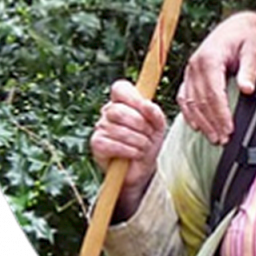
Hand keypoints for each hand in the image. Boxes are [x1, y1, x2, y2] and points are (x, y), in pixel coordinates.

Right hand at [90, 80, 166, 218]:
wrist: (143, 167)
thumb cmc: (149, 140)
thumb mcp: (158, 125)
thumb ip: (155, 113)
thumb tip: (146, 104)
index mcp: (123, 102)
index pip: (120, 88)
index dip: (133, 97)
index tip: (146, 108)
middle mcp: (108, 112)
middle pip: (119, 110)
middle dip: (140, 124)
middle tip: (149, 134)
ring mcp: (100, 127)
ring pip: (117, 129)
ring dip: (138, 141)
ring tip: (144, 146)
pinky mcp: (96, 144)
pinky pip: (111, 144)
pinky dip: (128, 150)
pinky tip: (134, 154)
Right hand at [176, 12, 255, 143]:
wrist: (239, 27)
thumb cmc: (248, 38)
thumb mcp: (254, 50)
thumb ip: (250, 69)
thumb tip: (247, 89)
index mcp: (209, 58)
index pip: (213, 93)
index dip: (220, 114)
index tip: (230, 130)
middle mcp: (195, 65)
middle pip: (200, 101)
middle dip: (212, 123)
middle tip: (223, 140)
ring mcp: (190, 71)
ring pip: (191, 102)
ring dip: (202, 122)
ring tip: (215, 138)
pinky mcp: (190, 76)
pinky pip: (185, 98)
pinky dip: (189, 114)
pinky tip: (198, 127)